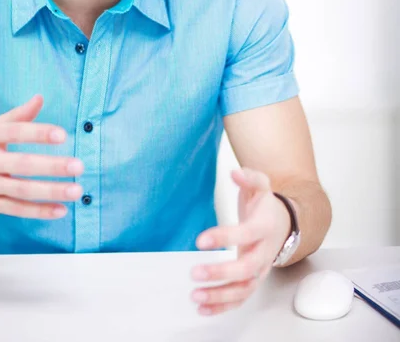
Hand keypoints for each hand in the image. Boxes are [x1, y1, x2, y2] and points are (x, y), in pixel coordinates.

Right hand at [0, 95, 83, 218]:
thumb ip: (17, 116)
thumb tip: (40, 98)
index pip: (14, 132)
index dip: (38, 133)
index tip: (62, 134)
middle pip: (22, 165)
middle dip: (51, 166)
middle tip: (78, 165)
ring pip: (21, 190)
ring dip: (51, 192)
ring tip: (77, 190)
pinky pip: (16, 209)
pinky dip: (38, 211)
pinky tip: (61, 210)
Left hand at [190, 167, 290, 315]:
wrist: (283, 224)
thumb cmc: (266, 205)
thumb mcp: (261, 186)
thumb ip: (249, 177)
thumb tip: (234, 173)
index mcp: (264, 227)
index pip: (246, 234)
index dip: (224, 237)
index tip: (200, 240)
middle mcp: (264, 252)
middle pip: (247, 269)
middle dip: (221, 273)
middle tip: (195, 272)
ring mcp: (260, 269)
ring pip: (244, 289)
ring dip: (220, 295)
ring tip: (195, 295)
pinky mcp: (253, 280)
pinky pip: (241, 297)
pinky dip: (222, 306)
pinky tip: (202, 307)